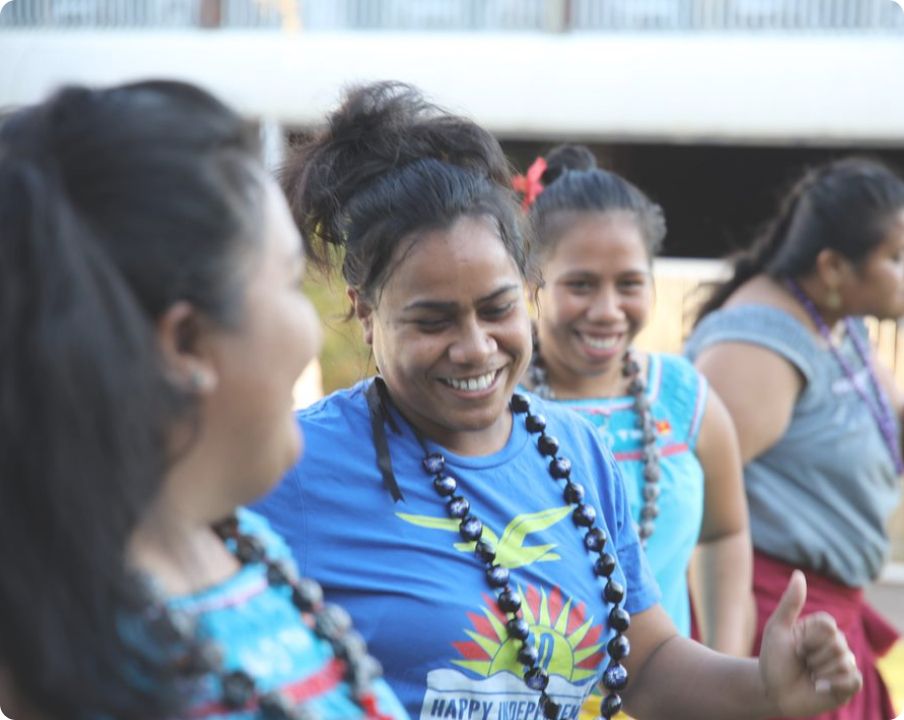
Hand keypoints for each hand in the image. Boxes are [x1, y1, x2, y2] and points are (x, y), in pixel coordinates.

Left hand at [758, 570, 861, 715]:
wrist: (772, 690)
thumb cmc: (773, 658)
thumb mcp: (777, 628)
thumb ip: (790, 602)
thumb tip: (799, 573)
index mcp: (820, 629)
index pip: (828, 625)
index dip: (809, 638)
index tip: (796, 645)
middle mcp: (836, 644)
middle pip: (837, 644)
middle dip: (812, 656)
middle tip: (802, 662)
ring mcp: (843, 664)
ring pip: (843, 662)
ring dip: (819, 671)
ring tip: (810, 675)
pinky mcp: (848, 685)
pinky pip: (853, 680)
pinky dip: (833, 684)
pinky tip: (820, 687)